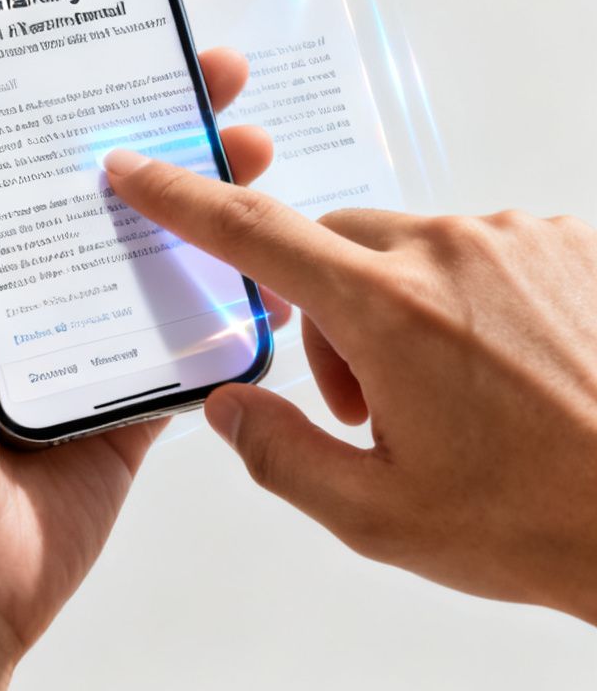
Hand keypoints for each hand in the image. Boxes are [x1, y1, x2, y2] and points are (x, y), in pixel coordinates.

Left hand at [0, 48, 274, 690]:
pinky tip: (267, 255)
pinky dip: (223, 299)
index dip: (54, 88)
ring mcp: (66, 342)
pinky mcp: (121, 399)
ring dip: (201, 200)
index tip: (108, 34)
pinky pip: (181, 336)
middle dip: (151, 129)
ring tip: (256, 150)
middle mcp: (3, 291)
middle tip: (213, 77)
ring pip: (145, 251)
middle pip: (88, 188)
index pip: (1, 148)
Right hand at [105, 154, 596, 622]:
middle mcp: (450, 253)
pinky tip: (509, 376)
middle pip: (335, 248)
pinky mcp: (572, 245)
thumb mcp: (379, 516)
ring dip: (406, 311)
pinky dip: (474, 303)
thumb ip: (279, 453)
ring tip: (459, 403)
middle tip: (369, 406)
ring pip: (413, 252)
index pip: (251, 233)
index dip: (180, 199)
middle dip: (329, 316)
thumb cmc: (542, 519)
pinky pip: (484, 254)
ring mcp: (519, 241)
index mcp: (386, 309)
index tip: (137, 171)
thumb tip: (230, 406)